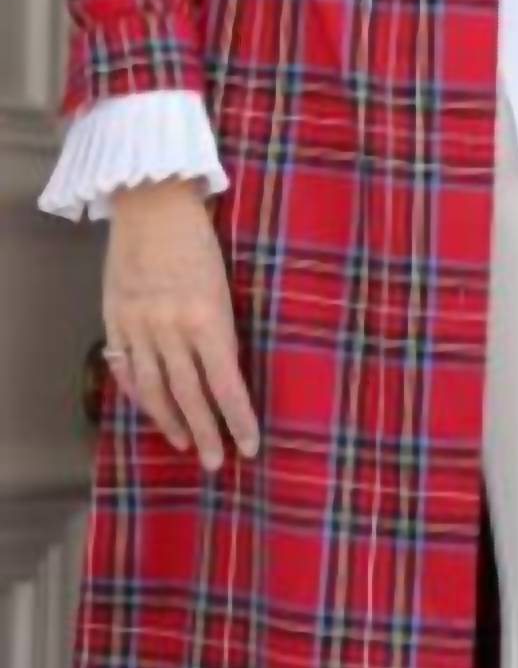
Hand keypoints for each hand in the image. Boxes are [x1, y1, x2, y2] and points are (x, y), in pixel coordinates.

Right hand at [103, 180, 258, 472]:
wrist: (152, 203)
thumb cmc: (199, 238)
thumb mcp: (225, 284)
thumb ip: (222, 328)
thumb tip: (228, 371)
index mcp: (209, 318)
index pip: (227, 383)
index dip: (239, 419)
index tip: (251, 446)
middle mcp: (172, 329)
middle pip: (190, 396)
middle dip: (207, 433)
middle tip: (217, 464)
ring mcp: (139, 326)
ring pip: (153, 389)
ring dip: (170, 421)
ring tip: (185, 444)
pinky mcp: (115, 319)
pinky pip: (126, 367)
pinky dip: (136, 392)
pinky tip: (149, 408)